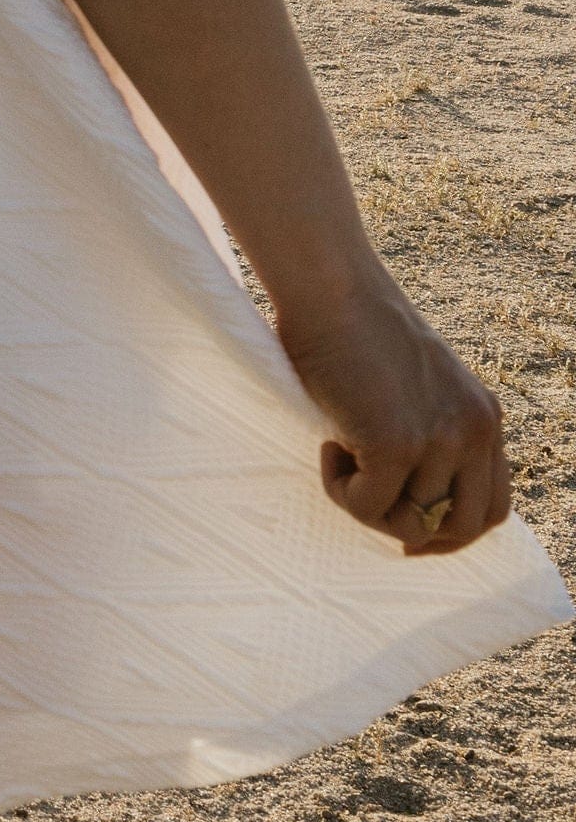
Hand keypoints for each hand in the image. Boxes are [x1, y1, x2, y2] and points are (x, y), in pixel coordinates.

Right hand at [275, 276, 512, 555]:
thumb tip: (413, 504)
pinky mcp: (397, 443)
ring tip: (339, 456)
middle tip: (370, 506)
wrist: (332, 288)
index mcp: (483, 417)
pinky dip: (340, 489)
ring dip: (367, 504)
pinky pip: (367, 506)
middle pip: (466, 526)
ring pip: (410, 522)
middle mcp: (474, 430)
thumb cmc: (357, 330)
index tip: (409, 530)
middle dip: (417, 533)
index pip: (493, 506)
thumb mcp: (418, 386)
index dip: (452, 530)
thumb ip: (431, 432)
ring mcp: (439, 439)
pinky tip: (328, 446)